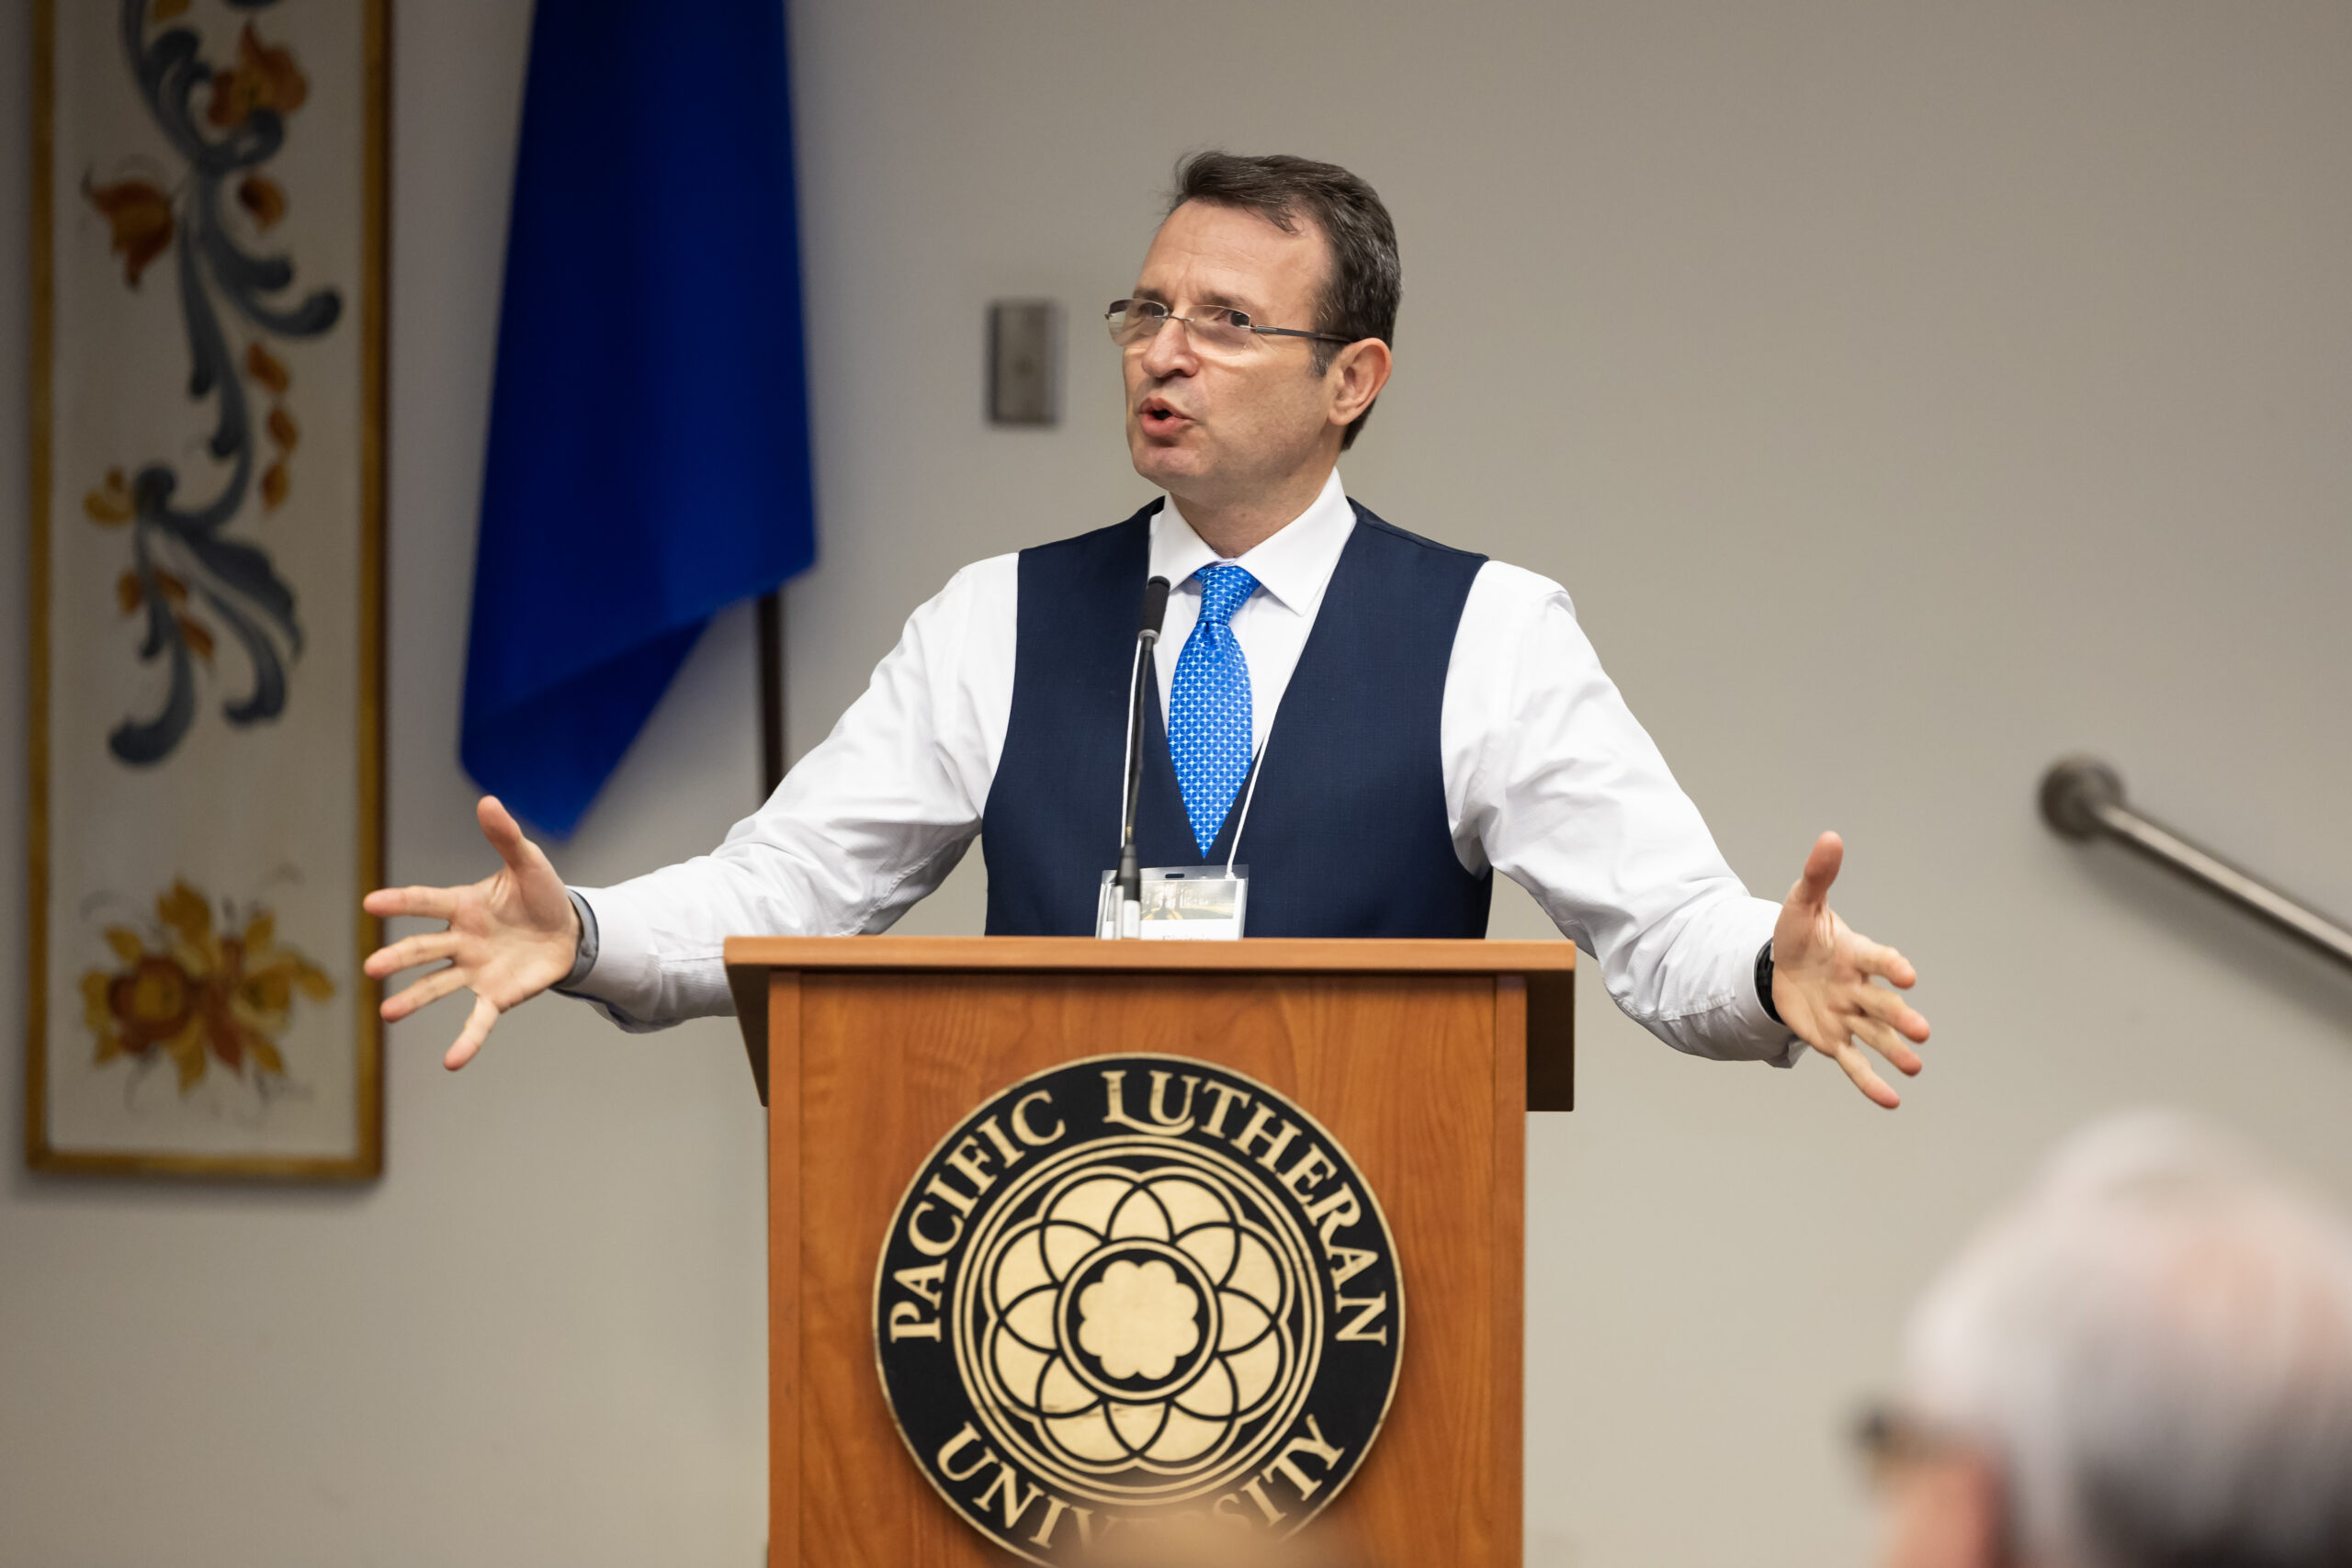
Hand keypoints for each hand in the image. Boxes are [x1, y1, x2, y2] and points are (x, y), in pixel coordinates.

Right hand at [362, 796, 579, 1069]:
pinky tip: (451, 1061)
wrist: (569, 933)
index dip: (400, 902)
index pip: (426, 902)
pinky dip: (465, 1041)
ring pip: (437, 987)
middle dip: (398, 958)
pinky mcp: (495, 996)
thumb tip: (488, 801)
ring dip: (412, 1000)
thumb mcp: (529, 863)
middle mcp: (460, 940)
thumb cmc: (541, 895)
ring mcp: (474, 971)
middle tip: (371, 967)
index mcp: (463, 906)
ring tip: (386, 1014)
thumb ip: (506, 837)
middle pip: (423, 949)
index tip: (371, 903)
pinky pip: (477, 1021)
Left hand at [1770, 831, 1929, 1107]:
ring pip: (1874, 1035)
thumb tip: (1829, 837)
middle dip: (1900, 1017)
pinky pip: (1853, 1063)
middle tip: (1922, 1032)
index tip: (1906, 976)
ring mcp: (1849, 1015)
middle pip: (1882, 1004)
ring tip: (1914, 1066)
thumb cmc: (1800, 934)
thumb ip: (1818, 875)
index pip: (1878, 960)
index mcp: (1856, 954)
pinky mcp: (1834, 1039)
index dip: (1891, 966)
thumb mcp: (1802, 904)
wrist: (1782, 968)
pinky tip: (1891, 1101)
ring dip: (1894, 1051)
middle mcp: (1859, 987)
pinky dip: (1869, 1082)